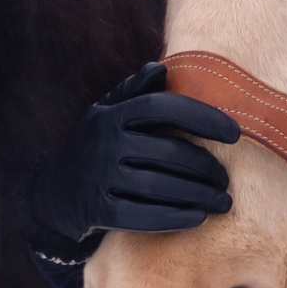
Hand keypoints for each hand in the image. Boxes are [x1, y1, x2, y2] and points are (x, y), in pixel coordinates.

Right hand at [32, 63, 239, 244]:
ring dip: (200, 196)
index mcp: (114, 114)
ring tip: (223, 202)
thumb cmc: (94, 144)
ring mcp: (100, 178)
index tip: (235, 133)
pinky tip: (199, 218)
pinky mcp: (98, 212)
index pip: (164, 107)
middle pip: (170, 153)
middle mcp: (107, 143)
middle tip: (226, 181)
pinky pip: (143, 216)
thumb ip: (134, 91)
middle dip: (207, 169)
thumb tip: (161, 69)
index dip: (203, 117)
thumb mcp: (106, 112)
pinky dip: (174, 218)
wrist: (51, 190)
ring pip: (162, 186)